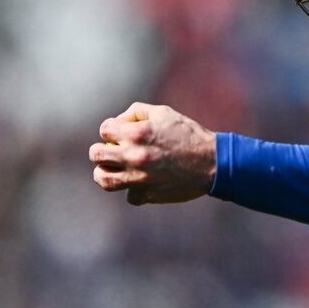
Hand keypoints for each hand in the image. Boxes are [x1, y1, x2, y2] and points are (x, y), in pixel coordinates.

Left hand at [89, 102, 216, 205]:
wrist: (213, 163)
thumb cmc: (189, 134)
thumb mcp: (165, 113)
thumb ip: (138, 111)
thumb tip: (120, 121)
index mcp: (137, 133)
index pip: (104, 130)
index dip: (110, 130)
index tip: (118, 133)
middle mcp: (134, 156)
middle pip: (96, 154)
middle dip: (102, 150)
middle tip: (112, 151)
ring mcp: (139, 177)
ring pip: (103, 179)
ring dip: (105, 172)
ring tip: (114, 169)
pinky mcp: (148, 194)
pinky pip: (130, 196)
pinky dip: (133, 190)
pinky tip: (142, 183)